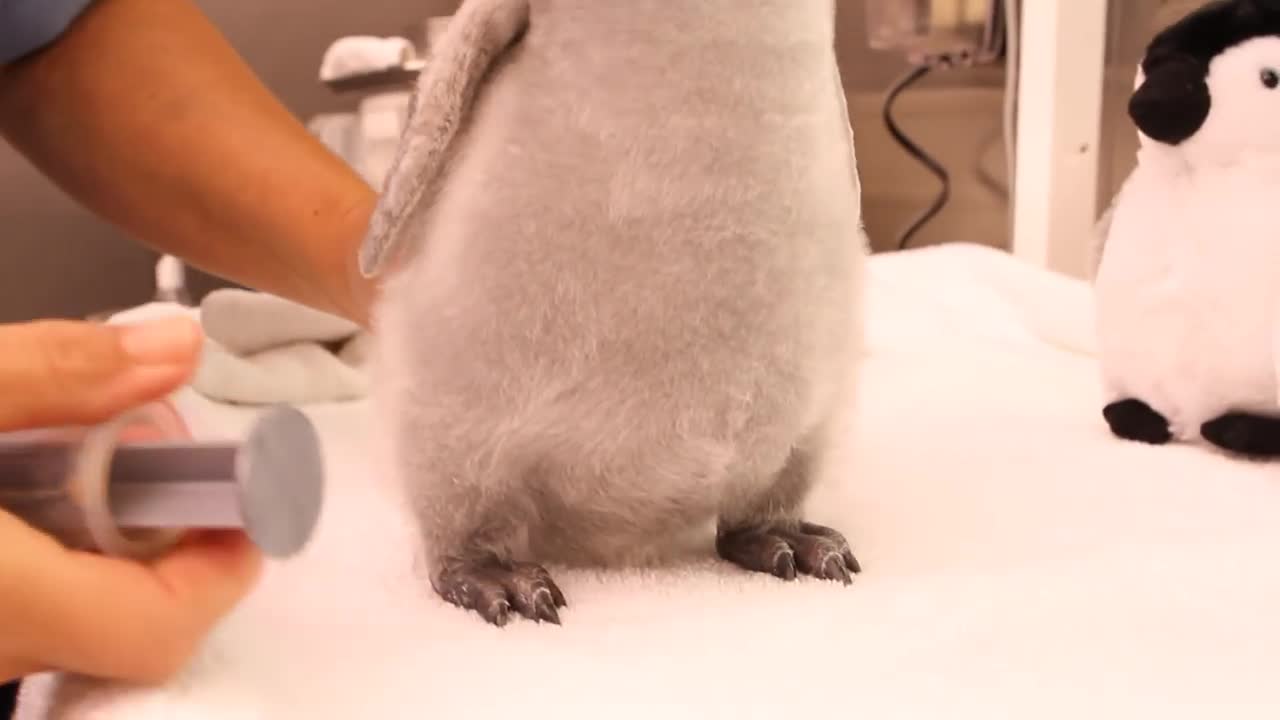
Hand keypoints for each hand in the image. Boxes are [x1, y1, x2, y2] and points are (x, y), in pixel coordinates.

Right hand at [0, 316, 262, 683]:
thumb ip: (55, 371)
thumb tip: (180, 348)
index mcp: (2, 598)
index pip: (156, 630)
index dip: (221, 569)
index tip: (241, 496)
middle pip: (128, 627)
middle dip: (164, 539)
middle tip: (148, 458)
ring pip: (77, 626)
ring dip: (106, 549)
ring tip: (74, 461)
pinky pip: (29, 621)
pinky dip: (55, 561)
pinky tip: (26, 492)